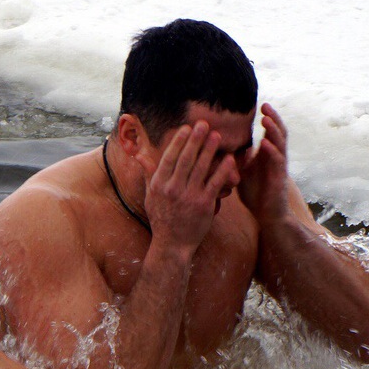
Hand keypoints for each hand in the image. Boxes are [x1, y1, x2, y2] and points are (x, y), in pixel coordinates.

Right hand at [144, 121, 239, 254]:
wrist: (172, 244)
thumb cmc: (161, 219)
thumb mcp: (150, 196)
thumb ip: (148, 174)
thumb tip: (139, 156)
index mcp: (159, 185)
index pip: (169, 157)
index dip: (178, 141)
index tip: (186, 128)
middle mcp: (172, 189)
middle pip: (186, 159)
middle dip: (195, 139)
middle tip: (204, 124)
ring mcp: (188, 197)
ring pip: (201, 168)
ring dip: (209, 150)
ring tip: (216, 135)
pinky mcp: (204, 205)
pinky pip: (215, 183)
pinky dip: (223, 170)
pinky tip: (229, 159)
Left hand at [238, 103, 290, 224]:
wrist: (266, 215)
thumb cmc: (255, 194)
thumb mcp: (243, 171)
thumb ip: (239, 157)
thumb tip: (229, 142)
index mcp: (267, 154)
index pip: (270, 131)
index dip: (267, 118)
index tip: (259, 105)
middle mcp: (276, 157)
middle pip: (279, 132)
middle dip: (273, 118)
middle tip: (265, 105)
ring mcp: (279, 167)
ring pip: (281, 144)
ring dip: (273, 131)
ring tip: (265, 119)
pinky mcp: (279, 178)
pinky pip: (278, 162)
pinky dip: (272, 152)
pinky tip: (265, 144)